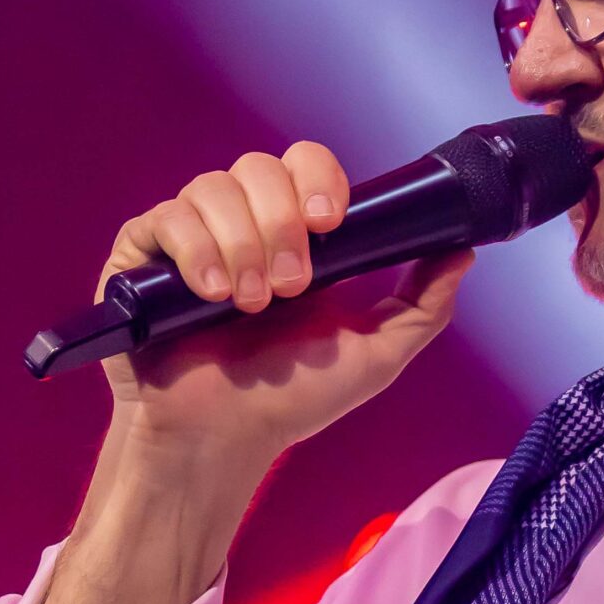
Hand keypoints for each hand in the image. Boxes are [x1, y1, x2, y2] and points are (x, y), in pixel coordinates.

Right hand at [96, 139, 472, 466]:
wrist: (225, 439)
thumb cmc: (292, 399)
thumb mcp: (374, 354)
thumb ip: (421, 304)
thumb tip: (463, 250)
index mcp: (292, 235)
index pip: (303, 164)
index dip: (318, 180)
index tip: (331, 224)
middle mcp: (239, 224)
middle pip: (257, 166)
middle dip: (283, 223)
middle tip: (293, 287)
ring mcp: (188, 236)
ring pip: (211, 188)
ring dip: (242, 247)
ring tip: (249, 308)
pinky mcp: (140, 257)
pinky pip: (163, 218)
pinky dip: (195, 253)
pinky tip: (212, 297)